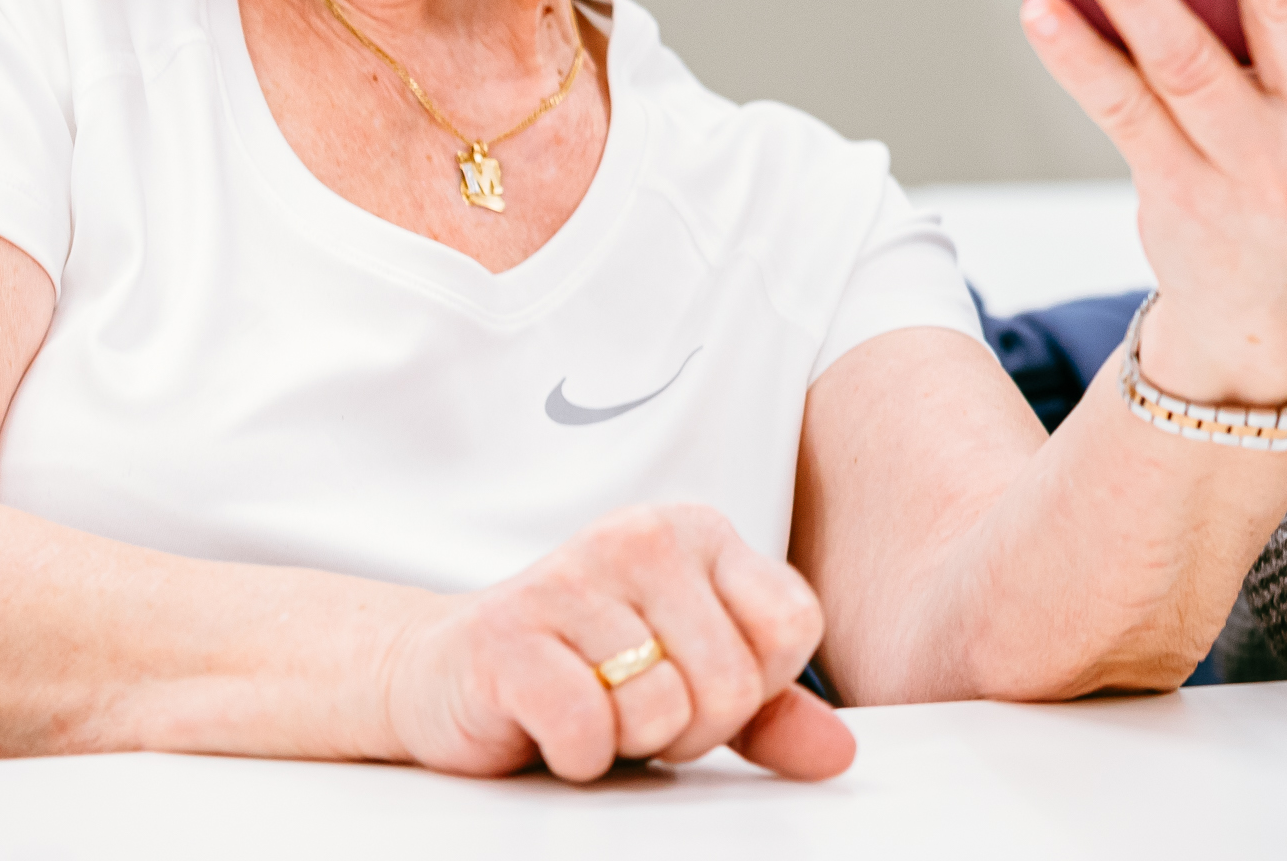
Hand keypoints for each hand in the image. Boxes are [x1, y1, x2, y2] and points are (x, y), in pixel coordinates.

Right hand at [379, 503, 855, 782]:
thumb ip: (769, 711)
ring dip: (630, 741)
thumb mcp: (690, 681)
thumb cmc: (583, 671)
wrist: (447, 672)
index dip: (757, 686)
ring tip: (594, 710)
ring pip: (665, 710)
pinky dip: (578, 753)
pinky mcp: (512, 633)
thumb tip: (838, 752)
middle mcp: (645, 537)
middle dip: (691, 729)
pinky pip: (590, 727)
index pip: (793, 625)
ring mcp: (574, 576)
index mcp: (701, 533)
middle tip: (636, 711)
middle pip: (734, 682)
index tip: (702, 686)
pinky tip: (553, 725)